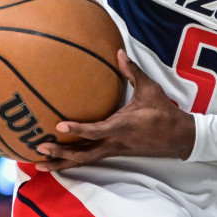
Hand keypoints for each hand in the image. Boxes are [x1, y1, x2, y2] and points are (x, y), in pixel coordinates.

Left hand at [35, 49, 196, 170]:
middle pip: (83, 154)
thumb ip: (133, 71)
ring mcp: (114, 150)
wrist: (178, 138)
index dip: (77, 129)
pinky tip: (59, 162)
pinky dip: (73, 162)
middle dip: (60, 154)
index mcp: (122, 127)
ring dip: (62, 163)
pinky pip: (90, 159)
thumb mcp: (150, 90)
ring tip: (40, 164)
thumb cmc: (164, 113)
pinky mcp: (115, 153)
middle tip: (38, 148)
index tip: (59, 126)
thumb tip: (119, 52)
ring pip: (84, 161)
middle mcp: (114, 142)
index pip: (96, 131)